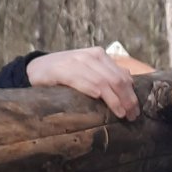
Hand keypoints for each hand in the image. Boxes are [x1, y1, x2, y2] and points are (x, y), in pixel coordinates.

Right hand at [25, 47, 149, 120]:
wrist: (35, 68)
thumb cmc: (64, 73)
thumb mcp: (88, 70)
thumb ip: (106, 73)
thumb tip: (128, 80)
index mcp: (99, 55)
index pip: (122, 75)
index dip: (132, 94)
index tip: (136, 111)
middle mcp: (90, 56)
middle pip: (117, 80)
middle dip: (128, 100)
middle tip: (132, 116)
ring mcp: (77, 62)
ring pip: (104, 82)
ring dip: (116, 101)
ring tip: (122, 115)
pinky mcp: (63, 71)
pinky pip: (84, 82)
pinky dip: (96, 93)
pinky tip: (103, 103)